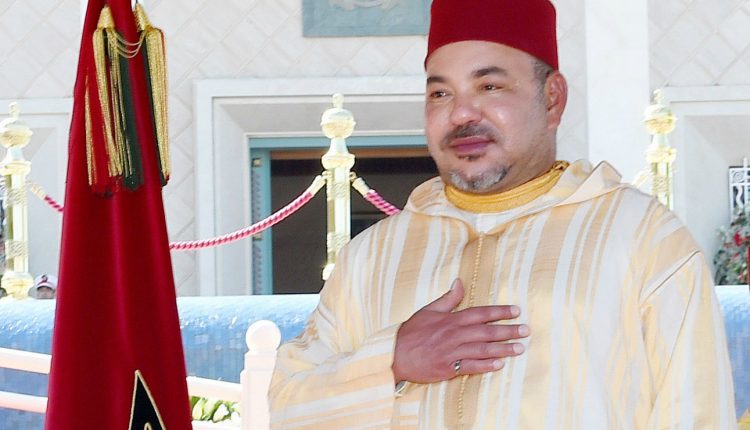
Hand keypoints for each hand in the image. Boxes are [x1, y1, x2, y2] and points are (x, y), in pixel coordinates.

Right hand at [392, 279, 528, 383]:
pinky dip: (485, 366)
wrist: (395, 354)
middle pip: (486, 331)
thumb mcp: (429, 310)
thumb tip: (460, 282)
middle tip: (526, 330)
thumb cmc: (412, 332)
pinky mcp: (448, 368)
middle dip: (508, 330)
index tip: (516, 311)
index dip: (499, 311)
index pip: (480, 313)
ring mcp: (451, 352)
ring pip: (482, 349)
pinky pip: (470, 366)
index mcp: (451, 319)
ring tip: (520, 348)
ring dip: (503, 349)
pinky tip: (499, 364)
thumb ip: (448, 298)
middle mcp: (454, 335)